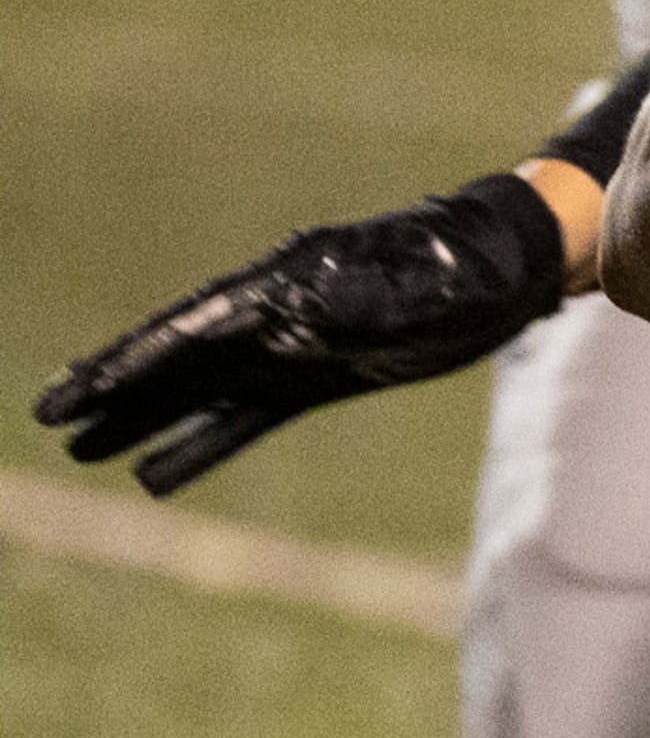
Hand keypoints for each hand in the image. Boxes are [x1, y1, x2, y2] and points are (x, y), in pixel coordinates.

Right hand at [32, 175, 568, 494]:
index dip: (137, 361)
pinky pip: (246, 417)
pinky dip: (201, 442)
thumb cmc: (473, 267)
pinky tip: (155, 472)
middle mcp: (278, 313)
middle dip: (115, 384)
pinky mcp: (320, 377)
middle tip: (49, 417)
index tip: (82, 389)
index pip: (197, 330)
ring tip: (80, 447)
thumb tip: (307, 311)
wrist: (513, 265)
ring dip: (142, 416)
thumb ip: (371, 298)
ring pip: (201, 389)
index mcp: (292, 284)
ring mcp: (295, 346)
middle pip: (179, 354)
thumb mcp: (431, 283)